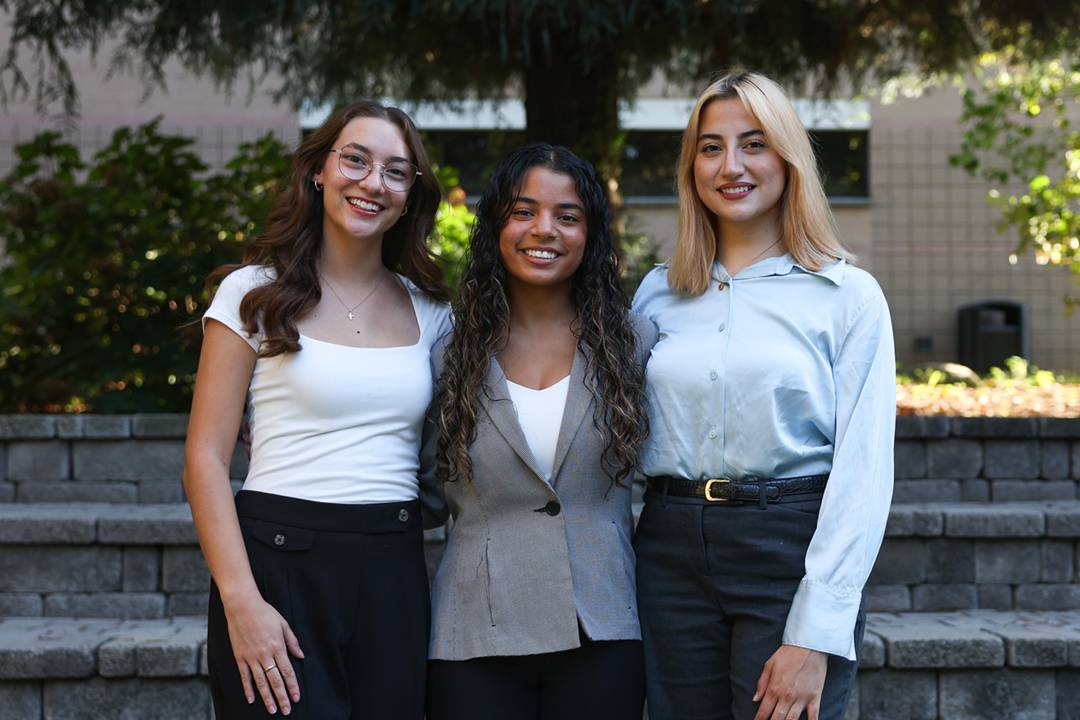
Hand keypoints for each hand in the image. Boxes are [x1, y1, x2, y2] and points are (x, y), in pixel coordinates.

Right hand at [223, 590, 304, 714]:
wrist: (242, 606)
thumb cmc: (264, 613)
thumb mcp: (283, 624)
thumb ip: (292, 641)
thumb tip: (301, 655)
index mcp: (278, 647)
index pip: (287, 672)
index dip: (293, 686)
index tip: (296, 697)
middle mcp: (265, 655)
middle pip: (275, 681)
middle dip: (282, 697)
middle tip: (286, 710)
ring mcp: (251, 657)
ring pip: (260, 682)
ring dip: (267, 698)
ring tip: (272, 710)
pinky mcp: (240, 657)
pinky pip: (245, 676)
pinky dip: (248, 689)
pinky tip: (251, 699)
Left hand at [752, 644, 827, 719]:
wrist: (809, 645)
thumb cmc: (788, 654)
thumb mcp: (769, 665)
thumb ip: (762, 683)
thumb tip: (756, 699)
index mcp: (774, 688)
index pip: (764, 710)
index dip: (759, 719)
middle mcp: (787, 696)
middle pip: (777, 719)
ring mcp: (802, 698)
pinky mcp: (815, 698)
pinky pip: (814, 716)